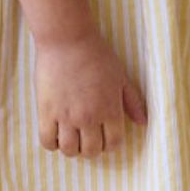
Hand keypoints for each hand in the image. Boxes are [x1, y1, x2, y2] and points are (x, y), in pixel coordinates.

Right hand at [35, 34, 146, 157]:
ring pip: (70, 150)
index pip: (113, 144)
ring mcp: (66, 116)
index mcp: (110, 109)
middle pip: (91, 151)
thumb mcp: (120, 76)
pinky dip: (52, 144)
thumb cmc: (96, 54)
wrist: (67, 39)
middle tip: (86, 139)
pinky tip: (55, 134)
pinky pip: (47, 142)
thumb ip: (132, 101)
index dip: (109, 145)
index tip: (102, 138)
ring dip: (72, 149)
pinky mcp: (46, 112)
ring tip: (70, 138)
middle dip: (91, 149)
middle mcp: (89, 117)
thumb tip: (142, 122)